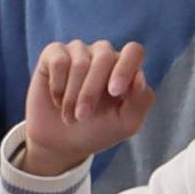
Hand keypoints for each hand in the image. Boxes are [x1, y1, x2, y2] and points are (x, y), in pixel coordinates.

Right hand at [17, 39, 154, 178]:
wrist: (61, 142)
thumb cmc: (97, 131)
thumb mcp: (125, 123)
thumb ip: (141, 101)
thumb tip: (138, 77)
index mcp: (125, 67)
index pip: (133, 52)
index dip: (125, 68)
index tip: (114, 92)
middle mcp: (103, 54)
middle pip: (105, 57)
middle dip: (91, 91)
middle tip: (82, 116)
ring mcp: (78, 51)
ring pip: (80, 62)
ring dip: (72, 96)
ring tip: (70, 116)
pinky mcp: (53, 53)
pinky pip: (58, 61)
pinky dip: (58, 86)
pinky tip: (57, 99)